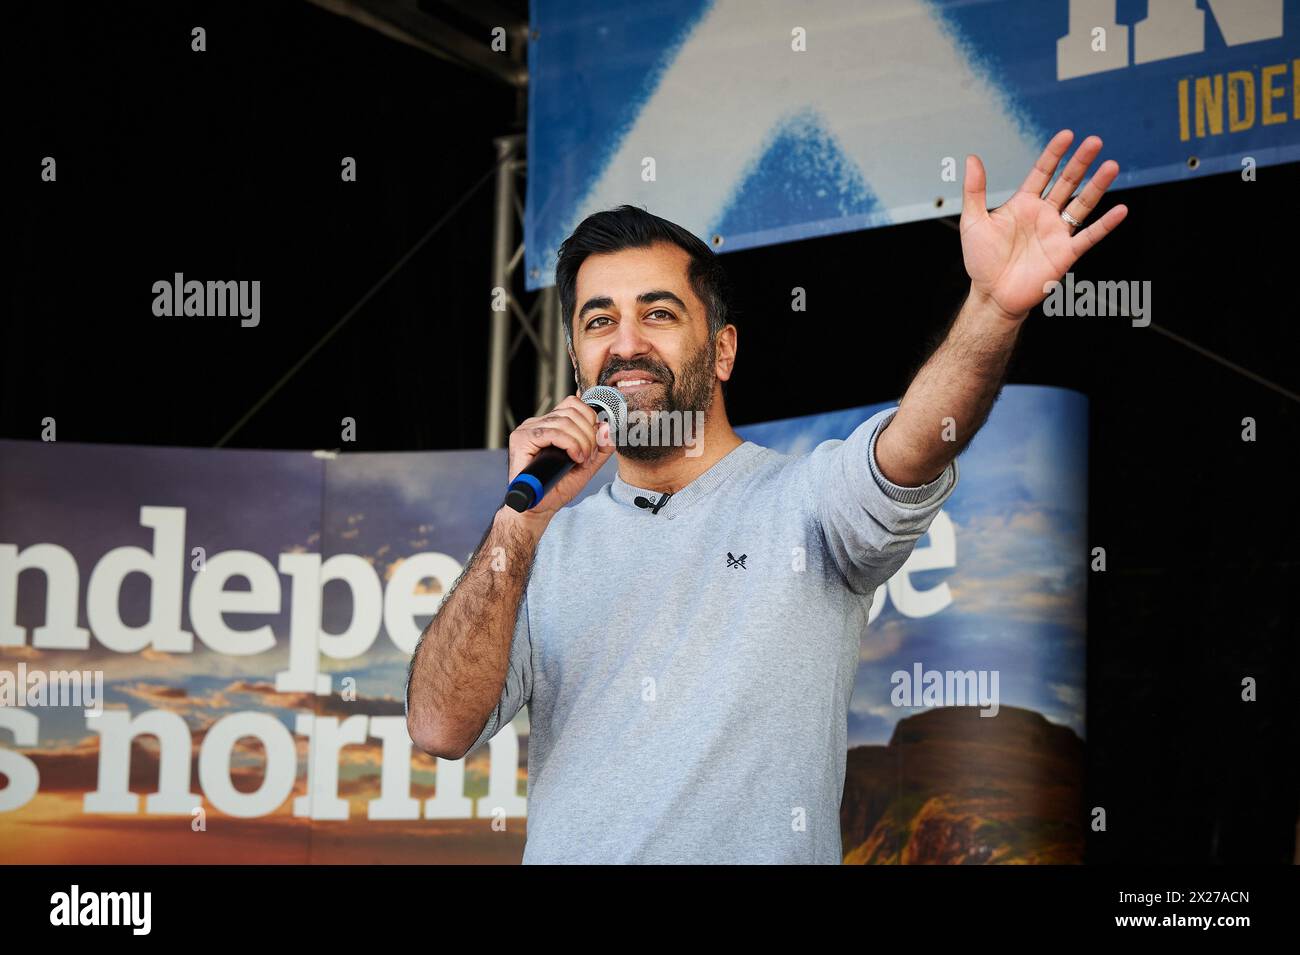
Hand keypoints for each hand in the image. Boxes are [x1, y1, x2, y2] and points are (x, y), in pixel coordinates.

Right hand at [505, 394, 614, 520]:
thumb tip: (608, 429)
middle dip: (589, 434)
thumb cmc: (557, 487)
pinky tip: (574, 458)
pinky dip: (569, 444)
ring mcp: (528, 429)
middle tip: (589, 456)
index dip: (590, 417)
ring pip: (564, 421)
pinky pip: (551, 432)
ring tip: (582, 460)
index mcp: (550, 424)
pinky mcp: (521, 439)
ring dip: (581, 442)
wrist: (539, 507)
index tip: (596, 441)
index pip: (572, 403)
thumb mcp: (586, 465)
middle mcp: (538, 423)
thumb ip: (600, 448)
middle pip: (572, 411)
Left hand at [961, 129, 1127, 319]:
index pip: (1043, 172)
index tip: (1067, 135)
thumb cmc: (981, 260)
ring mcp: (1057, 233)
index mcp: (1023, 204)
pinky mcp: (1065, 254)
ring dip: (1097, 186)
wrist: (991, 295)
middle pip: (1067, 183)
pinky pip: (1089, 236)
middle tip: (1095, 141)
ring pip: (1082, 204)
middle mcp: (1044, 215)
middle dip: (1080, 162)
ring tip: (1111, 165)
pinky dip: (1105, 224)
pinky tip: (1120, 210)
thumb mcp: (973, 221)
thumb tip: (972, 159)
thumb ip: (974, 190)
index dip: (1054, 154)